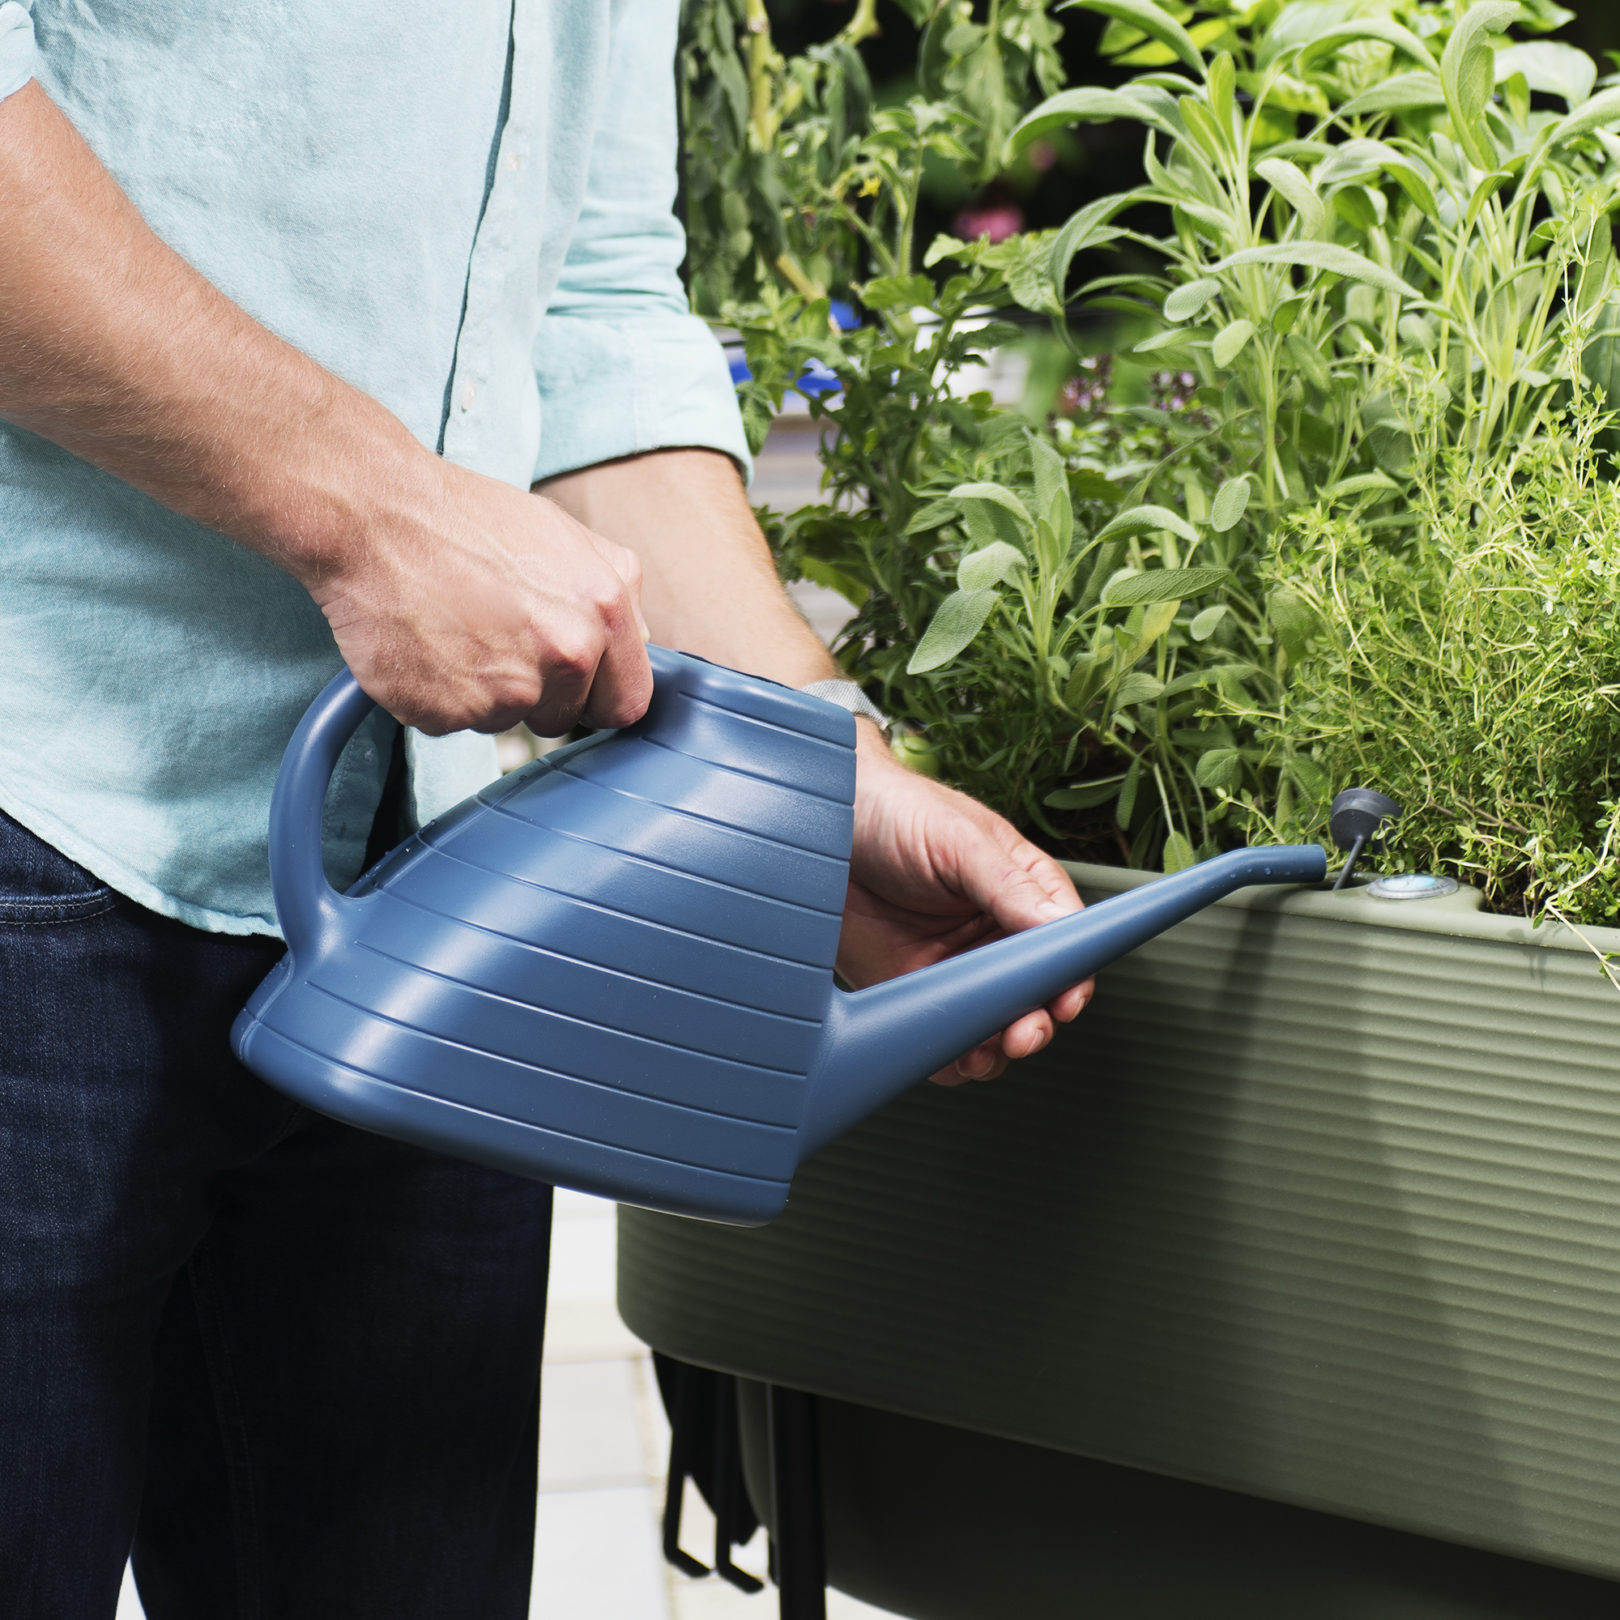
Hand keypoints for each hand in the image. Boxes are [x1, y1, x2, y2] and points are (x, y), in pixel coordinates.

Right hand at [300, 458, 652, 736]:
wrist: (374, 515)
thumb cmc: (465, 519)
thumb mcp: (563, 534)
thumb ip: (617, 589)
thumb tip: (640, 639)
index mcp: (603, 611)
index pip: (627, 702)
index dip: (598, 696)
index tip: (573, 685)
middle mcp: (565, 654)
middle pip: (564, 718)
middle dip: (535, 692)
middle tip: (493, 638)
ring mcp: (507, 689)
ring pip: (506, 721)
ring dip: (482, 692)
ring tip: (454, 631)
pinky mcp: (449, 711)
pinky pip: (452, 723)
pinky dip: (437, 696)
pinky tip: (425, 646)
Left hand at [838, 732, 1094, 1084]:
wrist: (815, 828)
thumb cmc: (895, 811)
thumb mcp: (959, 840)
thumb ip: (1009, 885)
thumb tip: (1058, 926)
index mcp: (1019, 890)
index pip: (1062, 941)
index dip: (1069, 976)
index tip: (1065, 1001)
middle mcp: (993, 934)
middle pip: (1034, 994)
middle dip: (1034, 1022)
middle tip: (1021, 1035)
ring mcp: (954, 966)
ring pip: (992, 1025)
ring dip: (994, 1049)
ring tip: (982, 1054)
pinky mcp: (910, 990)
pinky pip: (942, 1038)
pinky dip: (949, 1057)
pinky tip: (949, 1056)